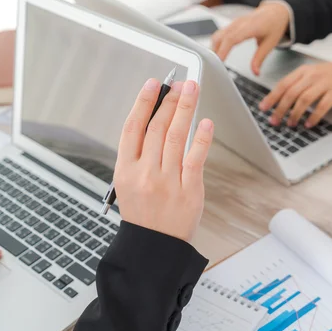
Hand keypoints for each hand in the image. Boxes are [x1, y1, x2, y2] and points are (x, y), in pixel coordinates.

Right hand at [114, 79, 213, 242]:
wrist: (155, 246)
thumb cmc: (143, 214)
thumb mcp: (127, 184)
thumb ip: (139, 155)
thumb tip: (156, 120)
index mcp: (125, 170)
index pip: (133, 127)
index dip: (143, 102)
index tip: (153, 85)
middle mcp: (145, 173)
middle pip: (157, 127)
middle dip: (170, 101)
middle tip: (180, 83)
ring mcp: (167, 181)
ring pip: (177, 137)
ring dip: (186, 109)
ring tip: (192, 90)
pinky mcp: (189, 190)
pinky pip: (196, 158)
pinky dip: (201, 138)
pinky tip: (206, 122)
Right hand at [212, 1, 289, 74]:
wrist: (275, 11)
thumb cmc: (274, 25)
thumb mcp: (270, 44)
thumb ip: (260, 59)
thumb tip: (256, 73)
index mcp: (250, 27)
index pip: (232, 39)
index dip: (224, 50)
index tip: (219, 62)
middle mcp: (240, 23)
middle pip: (221, 37)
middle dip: (215, 52)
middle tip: (214, 66)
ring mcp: (235, 22)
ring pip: (218, 34)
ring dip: (214, 48)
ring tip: (214, 62)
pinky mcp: (232, 24)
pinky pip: (220, 33)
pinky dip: (216, 44)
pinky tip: (216, 53)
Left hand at [259, 58, 331, 127]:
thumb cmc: (327, 75)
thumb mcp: (309, 74)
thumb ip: (295, 84)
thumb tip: (278, 101)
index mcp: (303, 71)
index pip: (283, 84)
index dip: (272, 97)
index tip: (263, 108)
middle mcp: (311, 76)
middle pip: (291, 93)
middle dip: (280, 109)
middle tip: (274, 121)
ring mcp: (324, 83)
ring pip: (304, 100)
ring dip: (295, 114)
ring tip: (290, 124)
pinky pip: (322, 106)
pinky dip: (314, 116)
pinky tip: (308, 124)